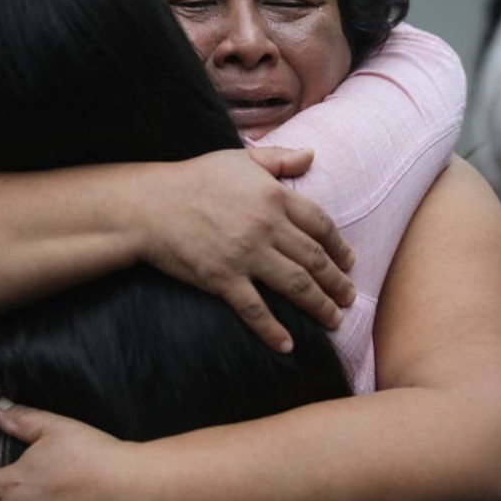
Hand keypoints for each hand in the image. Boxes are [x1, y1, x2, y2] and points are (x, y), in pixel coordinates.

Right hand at [138, 148, 355, 352]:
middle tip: (349, 297)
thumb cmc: (195, 178)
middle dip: (338, 282)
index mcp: (273, 196)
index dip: (340, 246)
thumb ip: (279, 158)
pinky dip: (273, 330)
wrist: (150, 205)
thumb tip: (311, 155)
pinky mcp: (223, 279)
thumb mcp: (240, 159)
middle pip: (314, 259)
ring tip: (334, 320)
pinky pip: (255, 309)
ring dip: (320, 306)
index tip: (350, 262)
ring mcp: (245, 255)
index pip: (321, 225)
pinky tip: (287, 345)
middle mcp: (266, 226)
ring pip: (296, 286)